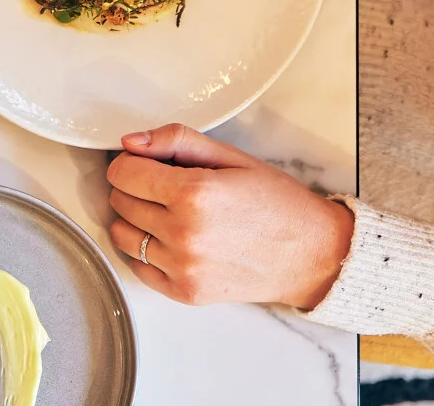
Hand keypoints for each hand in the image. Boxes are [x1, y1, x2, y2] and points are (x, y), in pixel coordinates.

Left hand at [105, 123, 351, 308]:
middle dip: (135, 188)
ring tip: (167, 212)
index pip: (123, 173)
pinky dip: (145, 251)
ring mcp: (183, 268)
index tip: (148, 164)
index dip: (132, 162)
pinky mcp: (185, 293)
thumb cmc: (276, 202)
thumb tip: (129, 142)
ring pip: (122, 235)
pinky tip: (170, 239)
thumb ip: (176, 141)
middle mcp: (182, 234)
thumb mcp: (231, 157)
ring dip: (135, 220)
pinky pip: (138, 267)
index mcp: (193, 194)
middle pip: (120, 202)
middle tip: (166, 186)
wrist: (313, 254)